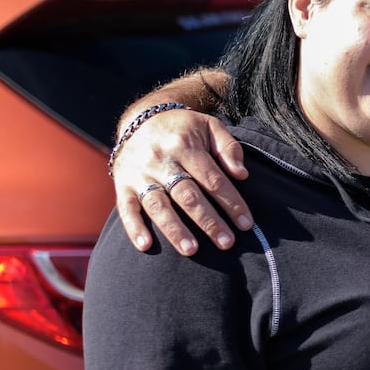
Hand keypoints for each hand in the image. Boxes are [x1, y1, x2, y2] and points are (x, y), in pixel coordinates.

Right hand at [112, 109, 251, 254]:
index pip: (212, 179)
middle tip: (227, 243)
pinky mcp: (123, 185)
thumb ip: (229, 148)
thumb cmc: (184, 129)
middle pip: (187, 195)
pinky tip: (146, 246)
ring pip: (158, 205)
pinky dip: (134, 228)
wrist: (141, 118)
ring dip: (174, 229)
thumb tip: (242, 175)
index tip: (246, 224)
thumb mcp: (210, 126)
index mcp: (185, 145)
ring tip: (191, 250)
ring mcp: (139, 174)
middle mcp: (160, 160)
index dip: (231, 202)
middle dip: (208, 221)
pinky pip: (126, 208)